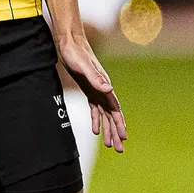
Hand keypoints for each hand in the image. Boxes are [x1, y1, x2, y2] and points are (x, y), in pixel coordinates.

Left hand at [54, 27, 127, 152]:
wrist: (69, 42)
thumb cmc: (76, 54)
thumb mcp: (84, 66)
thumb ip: (96, 78)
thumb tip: (110, 89)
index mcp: (104, 87)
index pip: (115, 110)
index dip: (119, 124)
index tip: (123, 138)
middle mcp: (103, 90)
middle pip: (111, 115)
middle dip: (116, 132)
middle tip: (119, 150)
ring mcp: (96, 90)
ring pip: (104, 114)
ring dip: (107, 129)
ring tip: (109, 144)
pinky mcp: (88, 89)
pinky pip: (95, 108)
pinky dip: (96, 119)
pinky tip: (95, 130)